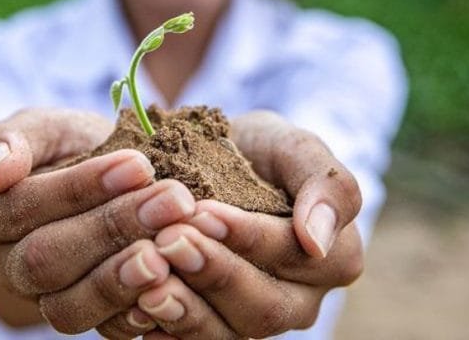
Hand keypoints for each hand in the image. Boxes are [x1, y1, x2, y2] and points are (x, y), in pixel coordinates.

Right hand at [0, 108, 197, 332]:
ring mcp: (46, 300)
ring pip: (70, 306)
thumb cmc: (70, 149)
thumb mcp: (44, 128)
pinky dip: (137, 315)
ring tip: (170, 250)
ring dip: (123, 279)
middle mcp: (12, 266)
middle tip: (173, 200)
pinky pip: (104, 331)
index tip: (139, 164)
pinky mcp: (87, 320)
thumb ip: (8, 138)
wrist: (106, 185)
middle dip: (113, 228)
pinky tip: (172, 288)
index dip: (80, 188)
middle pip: (47, 259)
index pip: (24, 205)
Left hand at [96, 110, 364, 338]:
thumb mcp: (292, 147)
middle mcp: (299, 302)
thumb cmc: (259, 153)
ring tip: (148, 281)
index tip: (203, 211)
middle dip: (213, 273)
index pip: (294, 254)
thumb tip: (317, 240)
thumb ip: (324, 182)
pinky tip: (135, 309)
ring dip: (186, 309)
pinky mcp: (215, 331)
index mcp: (333, 257)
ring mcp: (254, 322)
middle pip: (262, 306)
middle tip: (169, 240)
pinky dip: (165, 331)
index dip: (248, 236)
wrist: (213, 167)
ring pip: (227, 334)